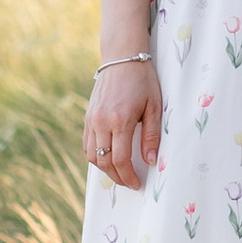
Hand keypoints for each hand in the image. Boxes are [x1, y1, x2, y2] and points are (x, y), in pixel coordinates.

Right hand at [84, 56, 163, 185]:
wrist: (122, 58)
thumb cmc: (143, 81)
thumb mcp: (154, 107)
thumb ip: (151, 136)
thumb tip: (150, 161)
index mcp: (120, 120)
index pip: (120, 160)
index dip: (128, 176)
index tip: (137, 184)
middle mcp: (101, 122)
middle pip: (104, 161)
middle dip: (117, 177)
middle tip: (130, 182)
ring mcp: (91, 119)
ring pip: (92, 155)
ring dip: (105, 168)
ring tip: (120, 173)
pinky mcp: (88, 117)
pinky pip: (87, 144)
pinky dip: (96, 155)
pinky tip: (108, 157)